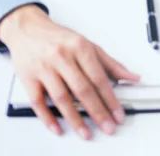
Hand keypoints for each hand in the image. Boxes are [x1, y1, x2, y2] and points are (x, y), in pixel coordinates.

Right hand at [0, 5, 139, 139]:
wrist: (28, 28)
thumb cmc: (60, 38)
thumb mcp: (89, 45)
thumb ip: (111, 64)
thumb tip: (132, 77)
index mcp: (80, 47)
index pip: (99, 78)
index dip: (110, 98)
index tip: (118, 113)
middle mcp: (62, 57)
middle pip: (82, 89)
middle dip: (97, 111)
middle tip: (107, 126)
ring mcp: (44, 68)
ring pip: (61, 97)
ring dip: (75, 118)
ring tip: (86, 131)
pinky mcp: (28, 77)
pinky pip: (38, 101)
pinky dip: (48, 117)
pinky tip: (58, 127)